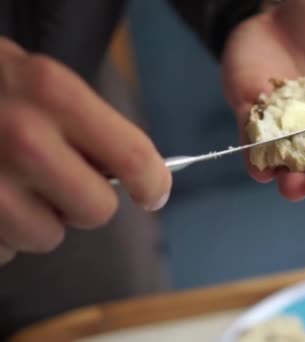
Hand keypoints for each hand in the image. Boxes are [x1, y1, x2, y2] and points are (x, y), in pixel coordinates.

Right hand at [0, 38, 170, 264]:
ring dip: (38, 219)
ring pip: (48, 237)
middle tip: (64, 183)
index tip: (153, 195)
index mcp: (54, 93)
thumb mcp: (41, 80)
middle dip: (86, 203)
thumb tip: (140, 174)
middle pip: (96, 210)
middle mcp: (23, 137)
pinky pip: (4, 249)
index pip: (132, 156)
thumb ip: (88, 123)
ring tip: (11, 184)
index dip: (152, 183)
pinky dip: (1, 232)